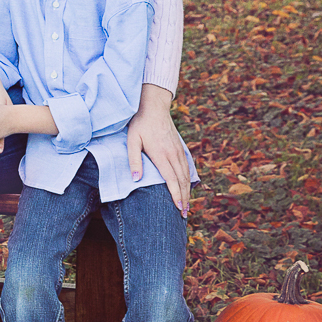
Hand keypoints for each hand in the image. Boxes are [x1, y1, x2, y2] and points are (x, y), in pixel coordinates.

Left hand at [125, 88, 191, 216]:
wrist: (154, 107)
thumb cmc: (140, 124)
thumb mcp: (132, 141)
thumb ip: (134, 160)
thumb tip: (136, 180)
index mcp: (162, 154)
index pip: (172, 179)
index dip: (176, 195)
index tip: (179, 208)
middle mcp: (173, 154)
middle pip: (182, 180)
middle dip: (184, 198)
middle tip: (184, 214)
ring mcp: (178, 151)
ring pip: (186, 174)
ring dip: (188, 190)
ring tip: (187, 205)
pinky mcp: (180, 148)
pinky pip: (187, 167)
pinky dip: (189, 179)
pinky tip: (188, 186)